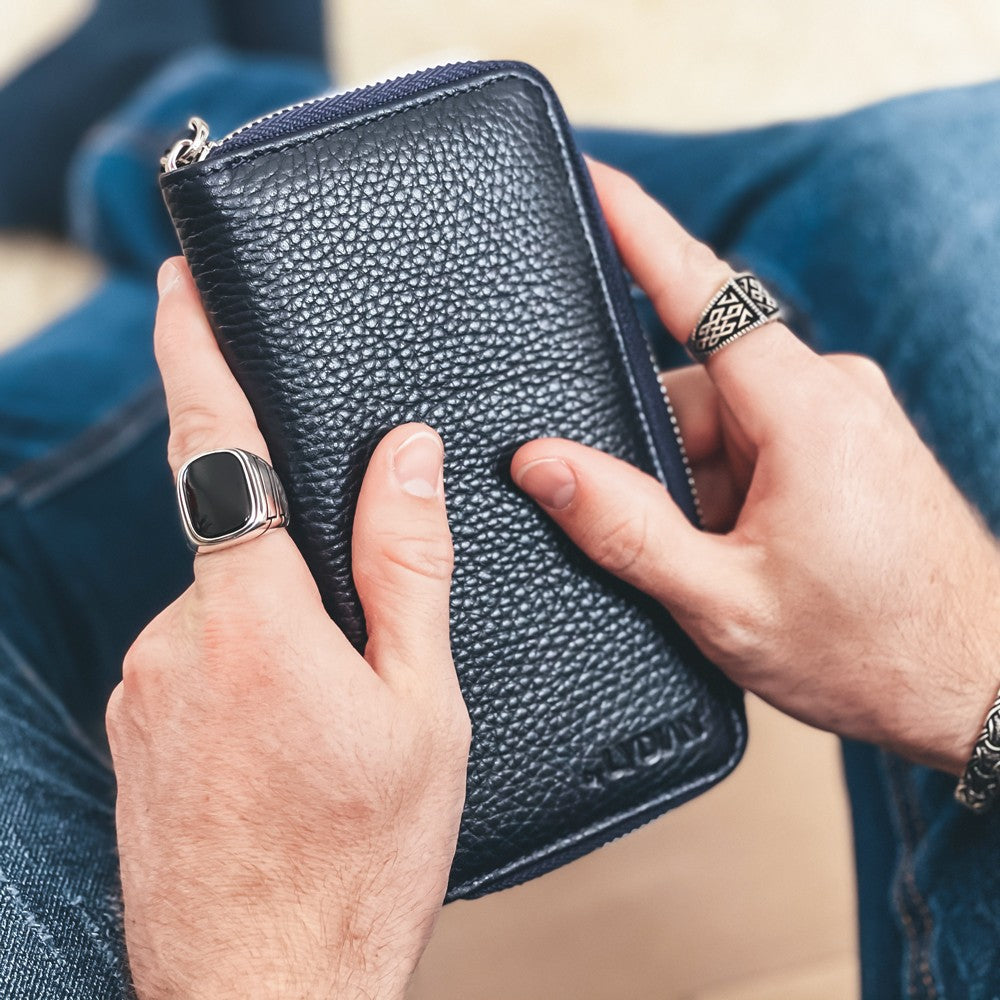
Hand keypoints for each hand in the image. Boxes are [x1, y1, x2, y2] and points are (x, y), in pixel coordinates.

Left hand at [106, 259, 469, 999]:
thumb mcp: (419, 706)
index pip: (218, 447)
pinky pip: (199, 662)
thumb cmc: (357, 863)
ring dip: (283, 641)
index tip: (181, 284)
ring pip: (227, 613)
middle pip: (245, 548)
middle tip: (359, 669)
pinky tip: (287, 754)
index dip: (198, 353)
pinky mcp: (133, 730)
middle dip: (305, 575)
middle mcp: (174, 643)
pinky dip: (249, 679)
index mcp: (257, 622)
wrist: (265, 995)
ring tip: (327, 737)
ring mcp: (142, 689)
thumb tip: (405, 461)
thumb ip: (405, 566)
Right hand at [513, 161, 999, 774]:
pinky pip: (759, 437)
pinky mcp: (848, 439)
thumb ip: (624, 526)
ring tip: (727, 565)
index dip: (640, 232)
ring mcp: (845, 413)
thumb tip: (542, 464)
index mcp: (805, 412)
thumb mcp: (723, 598)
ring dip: (698, 486)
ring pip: (722, 421)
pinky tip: (747, 551)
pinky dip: (729, 487)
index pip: (703, 294)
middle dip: (659, 459)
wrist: (974, 682)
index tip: (595, 180)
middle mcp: (831, 391)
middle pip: (694, 389)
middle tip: (673, 544)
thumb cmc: (868, 646)